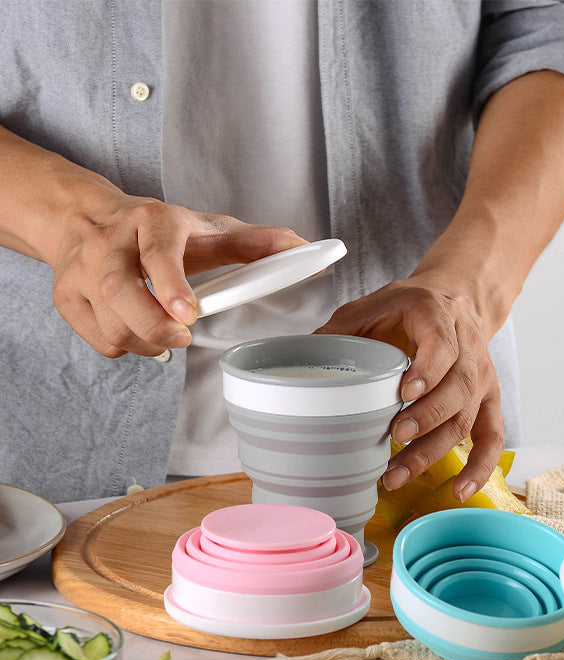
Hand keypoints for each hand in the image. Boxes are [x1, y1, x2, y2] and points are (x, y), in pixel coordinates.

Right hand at [51, 195, 305, 356]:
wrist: (87, 220)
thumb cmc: (162, 231)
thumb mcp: (210, 230)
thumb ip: (258, 244)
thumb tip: (308, 252)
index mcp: (152, 220)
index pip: (158, 251)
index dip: (172, 283)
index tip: (189, 313)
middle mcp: (110, 242)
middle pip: (123, 294)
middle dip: (155, 327)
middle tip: (182, 337)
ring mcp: (82, 270)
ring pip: (111, 324)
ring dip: (146, 342)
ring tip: (167, 332)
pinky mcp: (66, 296)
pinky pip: (99, 340)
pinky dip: (125, 347)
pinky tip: (139, 331)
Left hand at [315, 274, 504, 500]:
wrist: (456, 299)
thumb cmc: (411, 307)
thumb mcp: (373, 304)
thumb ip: (342, 328)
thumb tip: (302, 359)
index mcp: (439, 317)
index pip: (443, 345)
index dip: (428, 370)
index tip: (405, 392)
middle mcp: (468, 349)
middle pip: (457, 388)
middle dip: (427, 416)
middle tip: (395, 435)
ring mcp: (481, 378)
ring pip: (466, 418)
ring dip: (434, 450)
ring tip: (397, 474)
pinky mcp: (488, 400)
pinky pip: (492, 437)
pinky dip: (481, 467)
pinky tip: (459, 491)